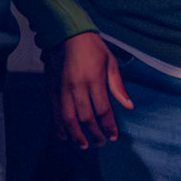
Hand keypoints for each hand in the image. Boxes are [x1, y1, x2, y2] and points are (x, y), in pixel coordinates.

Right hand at [44, 33, 133, 149]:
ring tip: (83, 145)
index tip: (114, 137)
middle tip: (100, 143)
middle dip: (94, 134)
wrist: (65, 36)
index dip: (109, 126)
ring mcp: (62, 89)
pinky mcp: (51, 90)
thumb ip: (118, 86)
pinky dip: (59, 126)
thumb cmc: (93, 48)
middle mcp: (77, 87)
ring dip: (76, 135)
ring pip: (68, 118)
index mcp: (94, 80)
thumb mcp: (111, 62)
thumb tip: (129, 106)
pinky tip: (64, 136)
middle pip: (85, 118)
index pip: (103, 110)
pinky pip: (54, 112)